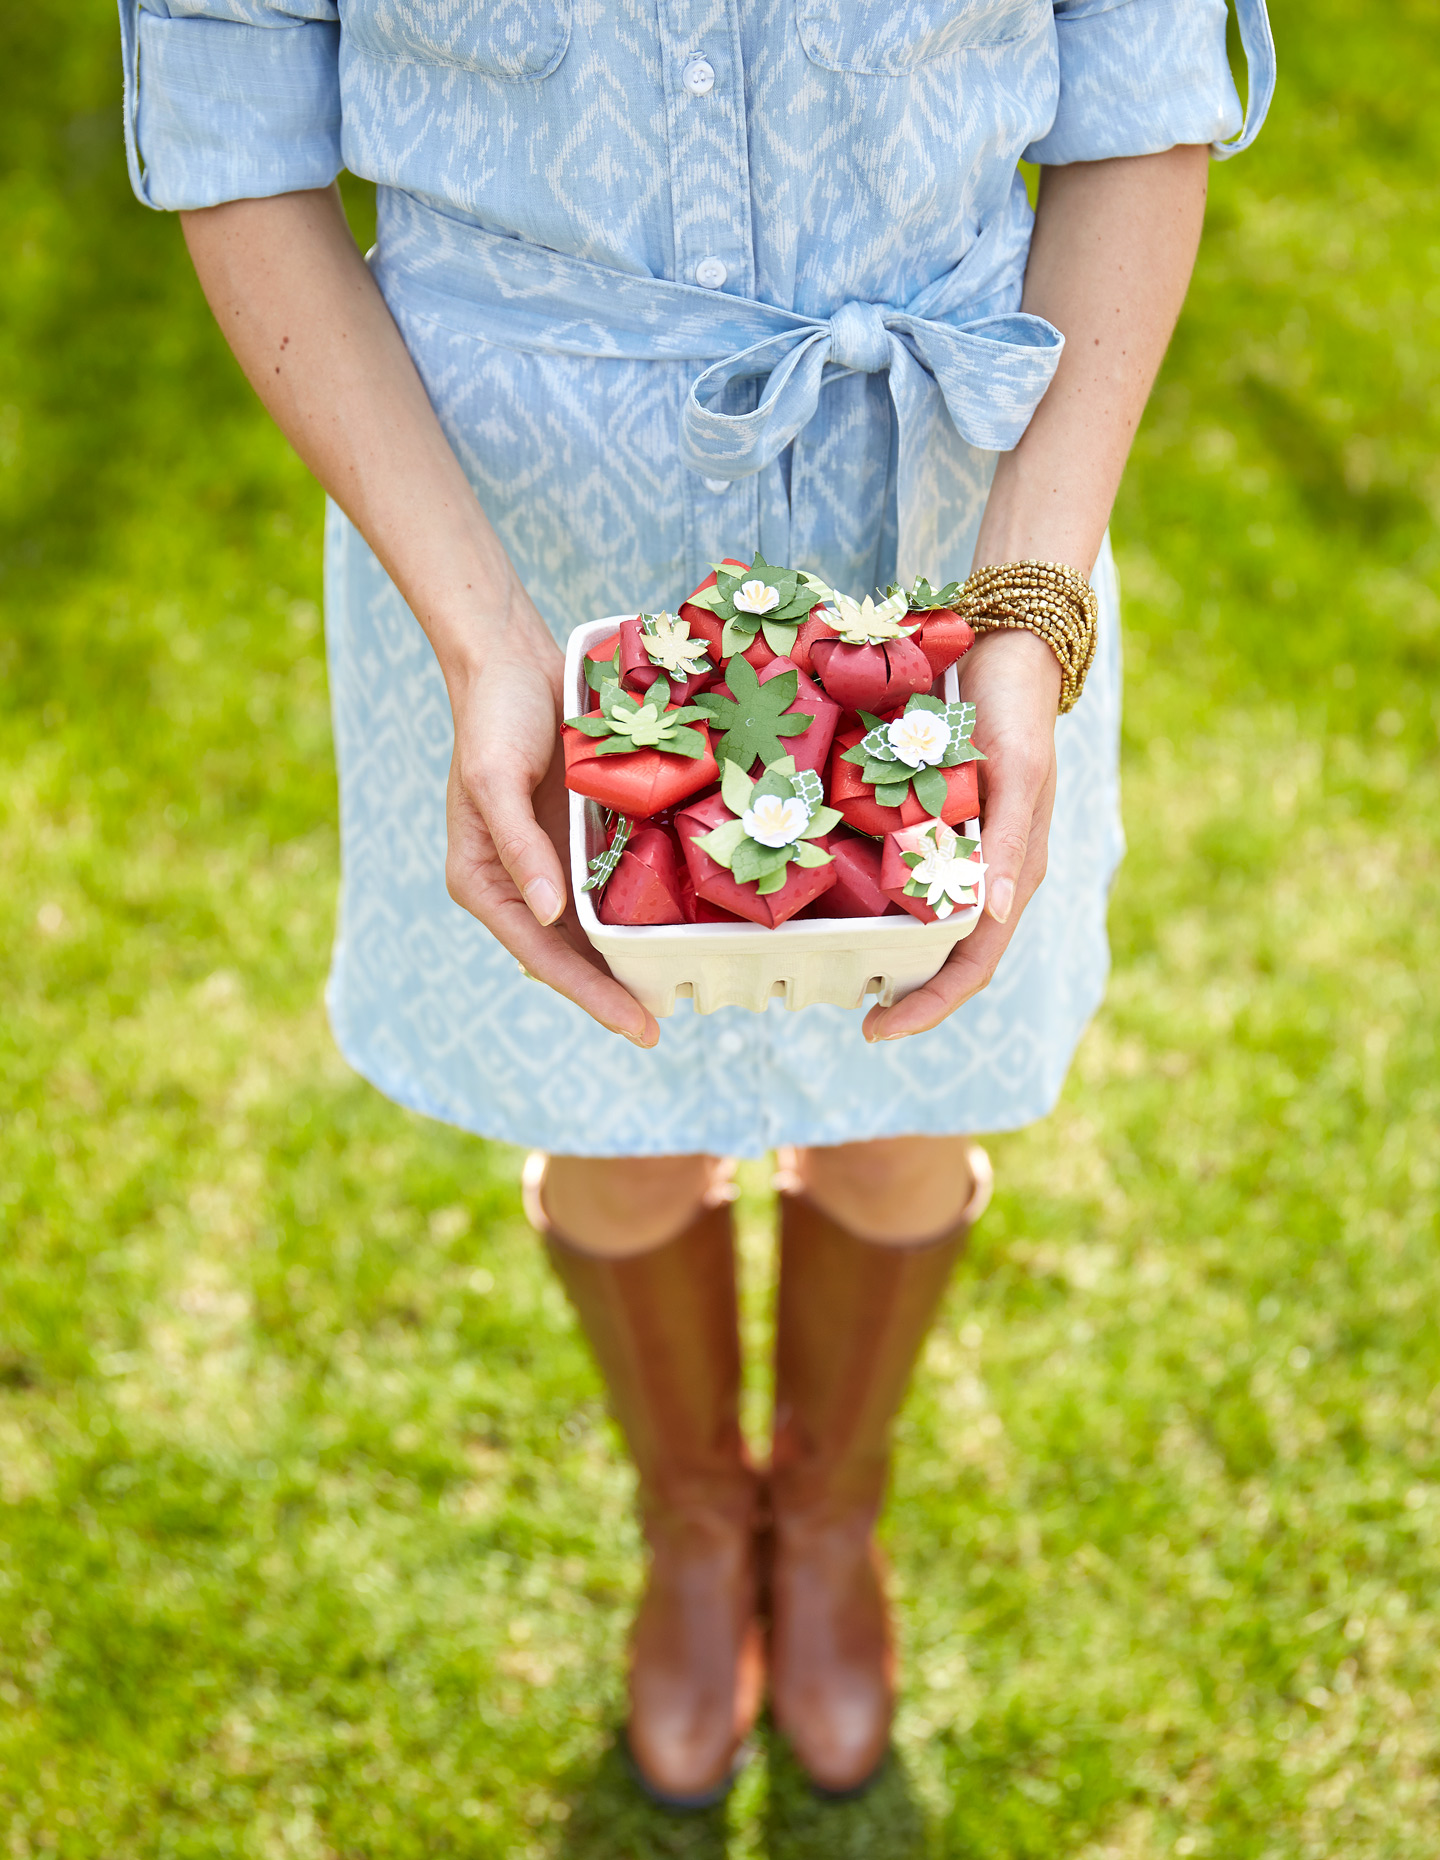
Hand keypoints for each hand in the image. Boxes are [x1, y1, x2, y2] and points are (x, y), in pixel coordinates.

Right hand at [443, 587, 659, 1047]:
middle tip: (661, 1024)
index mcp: (486, 882)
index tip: (636, 1026)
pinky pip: (615, 883)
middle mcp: (520, 882)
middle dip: (612, 991)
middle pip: (571, 955)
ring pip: (595, 927)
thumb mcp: (495, 778)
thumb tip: (546, 914)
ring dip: (629, 959)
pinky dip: (640, 908)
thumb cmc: (494, 717)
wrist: (513, 660)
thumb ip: (519, 845)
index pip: (542, 956)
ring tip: (674, 990)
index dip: (590, 995)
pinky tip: (676, 925)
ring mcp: (554, 862)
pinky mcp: (583, 836)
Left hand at [862, 627, 1060, 1041]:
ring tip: (852, 977)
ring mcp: (971, 850)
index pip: (976, 962)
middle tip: (859, 1017)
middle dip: (911, 993)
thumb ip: (1009, 843)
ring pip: (935, 924)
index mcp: (1018, 872)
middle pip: (952, 956)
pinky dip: (890, 904)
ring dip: (900, 957)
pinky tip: (853, 908)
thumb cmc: (1015, 709)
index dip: (931, 1003)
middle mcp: (995, 872)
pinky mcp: (946, 822)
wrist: (1010, 649)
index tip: (879, 1028)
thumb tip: (994, 916)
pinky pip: (918, 878)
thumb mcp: (1016, 773)